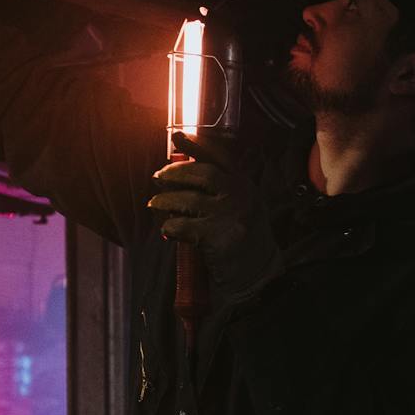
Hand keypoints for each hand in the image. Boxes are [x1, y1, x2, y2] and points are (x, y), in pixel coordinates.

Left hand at [148, 132, 278, 295]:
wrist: (259, 278)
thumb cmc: (244, 243)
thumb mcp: (241, 208)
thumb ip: (221, 190)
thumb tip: (180, 174)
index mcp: (246, 186)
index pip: (220, 156)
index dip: (196, 144)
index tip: (176, 137)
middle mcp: (241, 196)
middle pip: (202, 172)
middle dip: (175, 173)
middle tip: (158, 177)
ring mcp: (231, 215)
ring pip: (187, 198)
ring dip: (165, 201)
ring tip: (155, 204)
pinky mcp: (218, 236)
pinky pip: (182, 225)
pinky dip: (169, 227)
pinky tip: (167, 231)